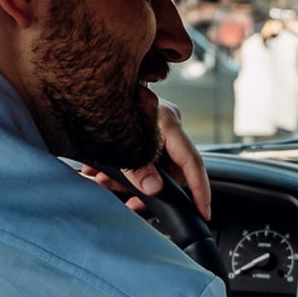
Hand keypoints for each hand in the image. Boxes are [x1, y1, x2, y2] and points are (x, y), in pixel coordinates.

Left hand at [79, 100, 212, 219]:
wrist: (93, 85)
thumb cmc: (103, 105)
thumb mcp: (119, 142)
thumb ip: (137, 168)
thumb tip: (154, 189)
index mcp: (168, 122)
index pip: (192, 163)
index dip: (201, 190)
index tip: (204, 212)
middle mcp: (169, 124)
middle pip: (169, 170)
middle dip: (146, 189)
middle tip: (128, 201)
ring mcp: (159, 127)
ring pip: (153, 167)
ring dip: (127, 180)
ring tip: (104, 181)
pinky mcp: (148, 131)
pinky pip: (143, 159)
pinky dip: (125, 170)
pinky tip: (104, 173)